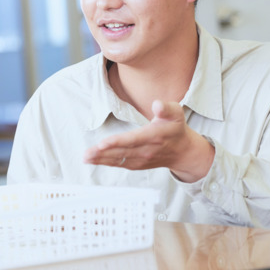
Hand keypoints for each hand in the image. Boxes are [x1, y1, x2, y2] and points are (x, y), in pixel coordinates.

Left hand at [83, 100, 214, 182]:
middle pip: (122, 152)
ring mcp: (142, 159)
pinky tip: (94, 161)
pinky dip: (106, 163)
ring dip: (101, 160)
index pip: (133, 140)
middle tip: (87, 153)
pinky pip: (120, 164)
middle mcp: (147, 150)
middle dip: (103, 153)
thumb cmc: (175, 128)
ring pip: (119, 160)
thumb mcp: (176, 113)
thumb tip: (157, 104)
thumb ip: (166, 108)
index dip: (117, 142)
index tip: (102, 143)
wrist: (183, 151)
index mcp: (154, 136)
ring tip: (86, 158)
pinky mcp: (138, 164)